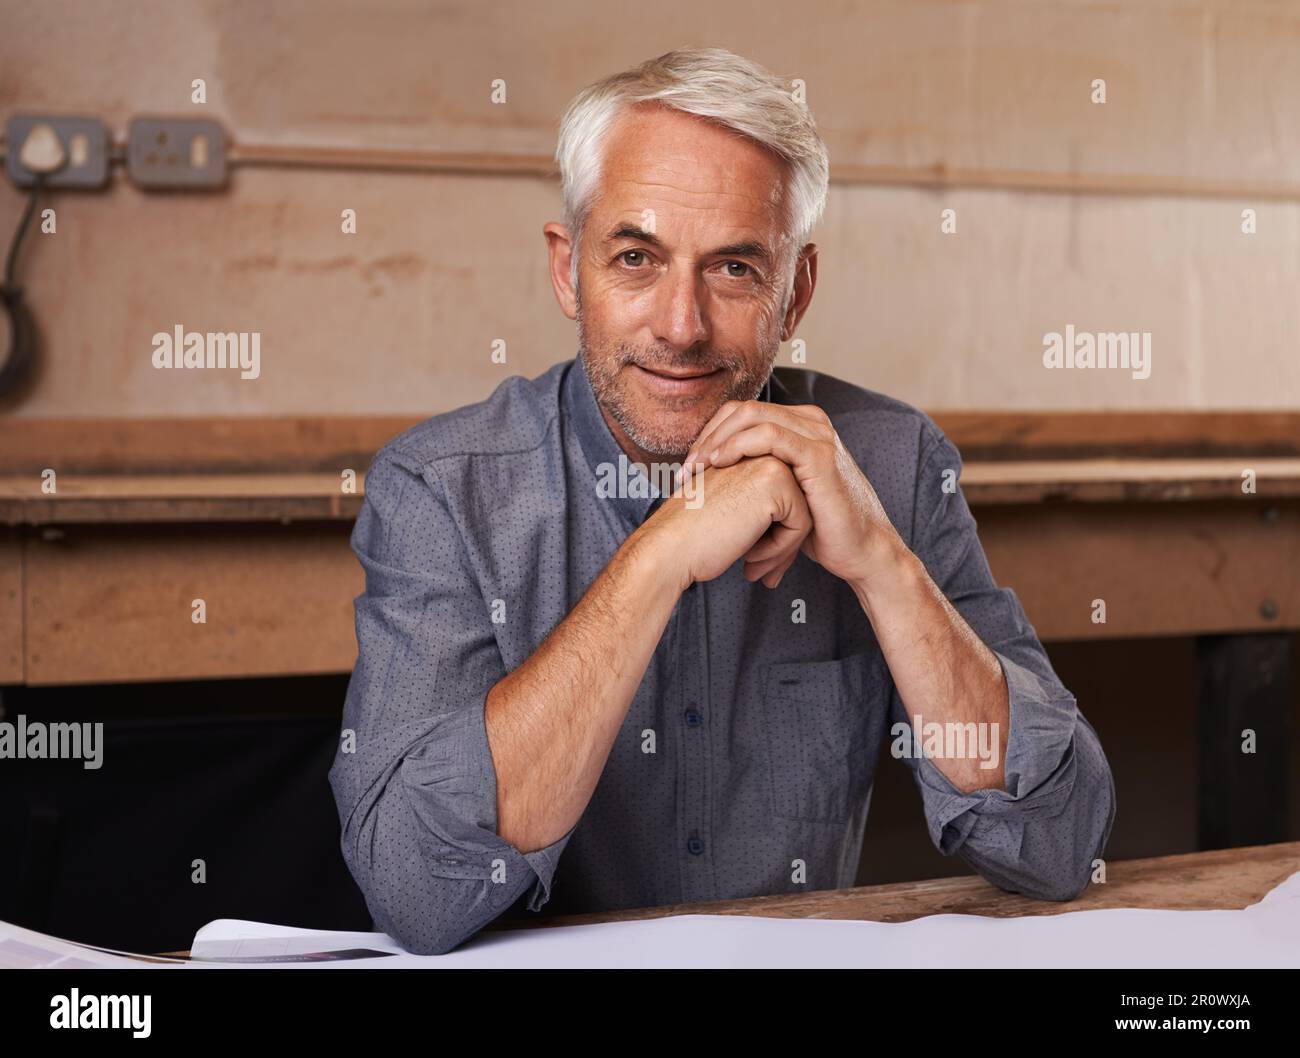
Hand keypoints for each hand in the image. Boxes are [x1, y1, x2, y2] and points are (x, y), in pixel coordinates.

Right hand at [639, 455, 812, 590]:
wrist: (668, 547)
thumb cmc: (691, 537)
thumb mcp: (731, 512)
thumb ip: (760, 508)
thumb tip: (798, 526)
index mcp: (746, 455)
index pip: (783, 498)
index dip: (774, 535)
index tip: (755, 560)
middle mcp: (760, 451)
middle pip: (798, 504)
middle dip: (783, 544)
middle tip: (760, 571)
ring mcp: (770, 461)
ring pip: (804, 514)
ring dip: (783, 549)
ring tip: (755, 567)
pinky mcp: (776, 482)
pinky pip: (801, 524)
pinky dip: (781, 549)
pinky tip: (750, 557)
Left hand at [684, 401, 903, 586]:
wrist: (859, 552)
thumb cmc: (820, 529)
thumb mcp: (780, 495)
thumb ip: (755, 475)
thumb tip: (710, 479)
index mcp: (799, 426)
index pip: (741, 413)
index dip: (709, 435)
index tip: (688, 468)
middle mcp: (810, 422)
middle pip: (742, 410)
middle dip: (707, 437)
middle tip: (685, 470)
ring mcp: (817, 435)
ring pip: (752, 417)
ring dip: (716, 441)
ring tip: (696, 470)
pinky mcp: (820, 455)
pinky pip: (770, 436)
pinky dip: (738, 446)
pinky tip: (719, 464)